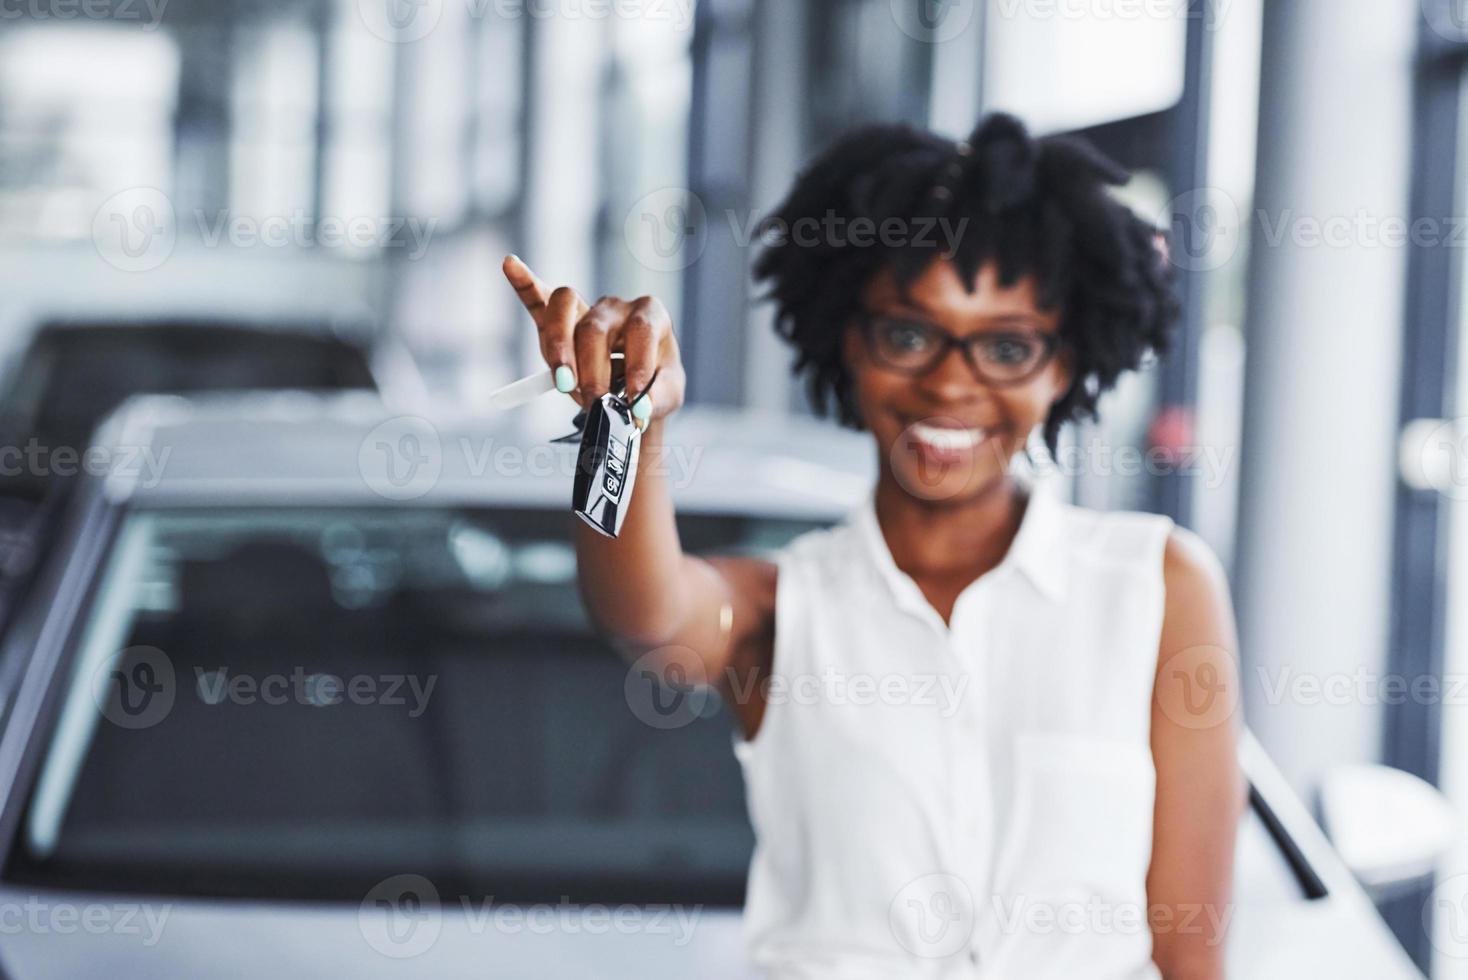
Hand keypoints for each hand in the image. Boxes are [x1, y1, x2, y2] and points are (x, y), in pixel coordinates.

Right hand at [501, 255, 686, 424]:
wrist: (636, 385)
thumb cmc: (654, 383)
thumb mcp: (667, 395)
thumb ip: (656, 399)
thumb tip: (638, 408)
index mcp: (649, 315)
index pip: (641, 331)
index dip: (638, 366)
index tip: (635, 404)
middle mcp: (616, 306)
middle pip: (595, 327)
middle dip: (592, 371)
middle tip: (596, 404)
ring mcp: (585, 309)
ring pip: (564, 309)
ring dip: (559, 348)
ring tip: (564, 383)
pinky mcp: (560, 320)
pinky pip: (539, 296)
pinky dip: (524, 283)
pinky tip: (511, 265)